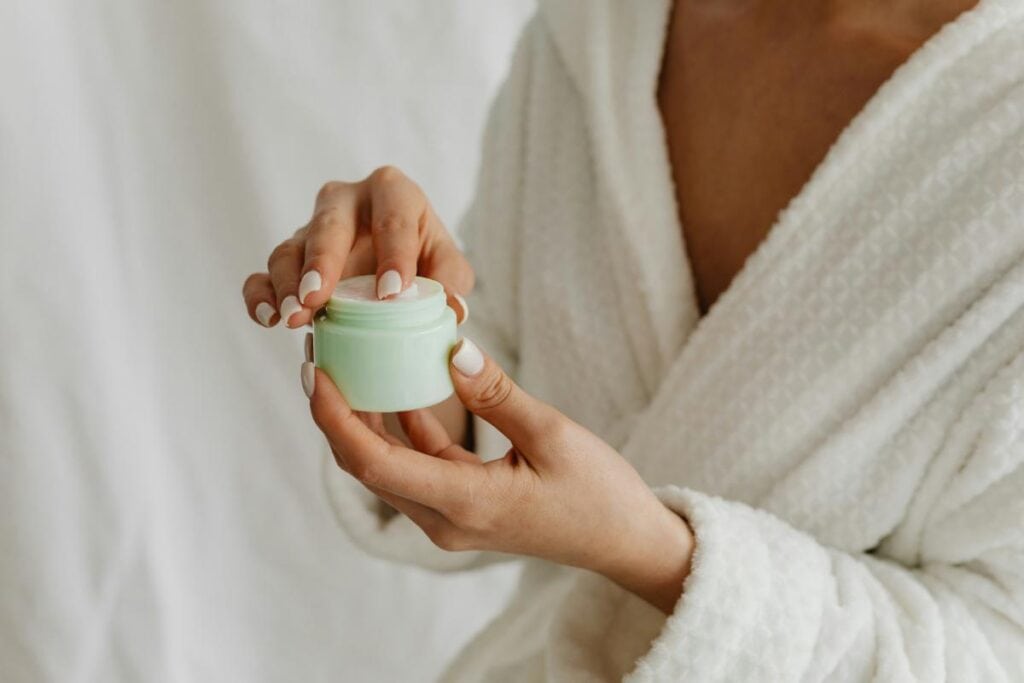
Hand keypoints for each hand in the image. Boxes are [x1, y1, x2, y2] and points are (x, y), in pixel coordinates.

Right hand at [241, 165, 471, 328]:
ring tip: (295, 317)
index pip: (394, 218)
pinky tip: (268, 318)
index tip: (391, 294)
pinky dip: (260, 296)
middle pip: (329, 225)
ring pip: (290, 250)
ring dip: (288, 284)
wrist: (395, 270)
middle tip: (320, 297)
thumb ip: (452, 282)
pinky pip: (264, 275)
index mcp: (393, 193)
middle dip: (322, 261)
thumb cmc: (424, 260)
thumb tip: (453, 309)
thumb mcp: (447, 266)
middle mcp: (345, 202)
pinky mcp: (289, 261)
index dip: (393, 255)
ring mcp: (311, 230)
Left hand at [302, 338, 694, 613]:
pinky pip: (416, 468)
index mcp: (464, 503)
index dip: (335, 418)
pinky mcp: (462, 508)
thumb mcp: (552, 435)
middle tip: (322, 356)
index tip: (314, 371)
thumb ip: (497, 393)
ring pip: (387, 468)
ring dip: (363, 422)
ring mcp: (451, 519)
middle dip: (336, 414)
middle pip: (367, 466)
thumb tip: (452, 348)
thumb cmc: (597, 492)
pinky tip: (400, 389)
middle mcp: (445, 520)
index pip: (373, 462)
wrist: (622, 540)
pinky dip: (402, 431)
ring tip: (349, 367)